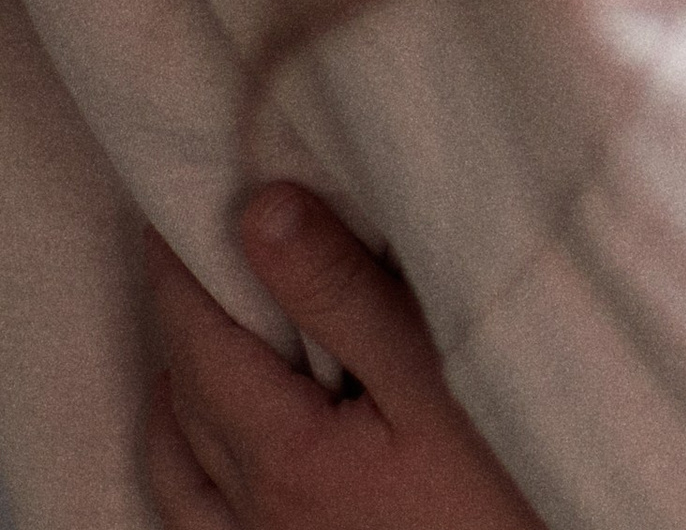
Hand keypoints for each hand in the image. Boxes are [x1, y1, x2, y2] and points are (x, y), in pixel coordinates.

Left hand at [145, 185, 541, 529]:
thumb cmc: (495, 484)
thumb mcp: (433, 377)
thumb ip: (343, 294)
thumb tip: (261, 213)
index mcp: (285, 454)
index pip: (202, 342)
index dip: (180, 269)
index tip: (171, 206)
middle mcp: (257, 508)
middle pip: (187, 395)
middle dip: (178, 313)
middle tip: (185, 242)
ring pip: (182, 460)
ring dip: (176, 386)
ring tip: (188, 331)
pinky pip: (197, 517)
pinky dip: (181, 461)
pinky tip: (198, 439)